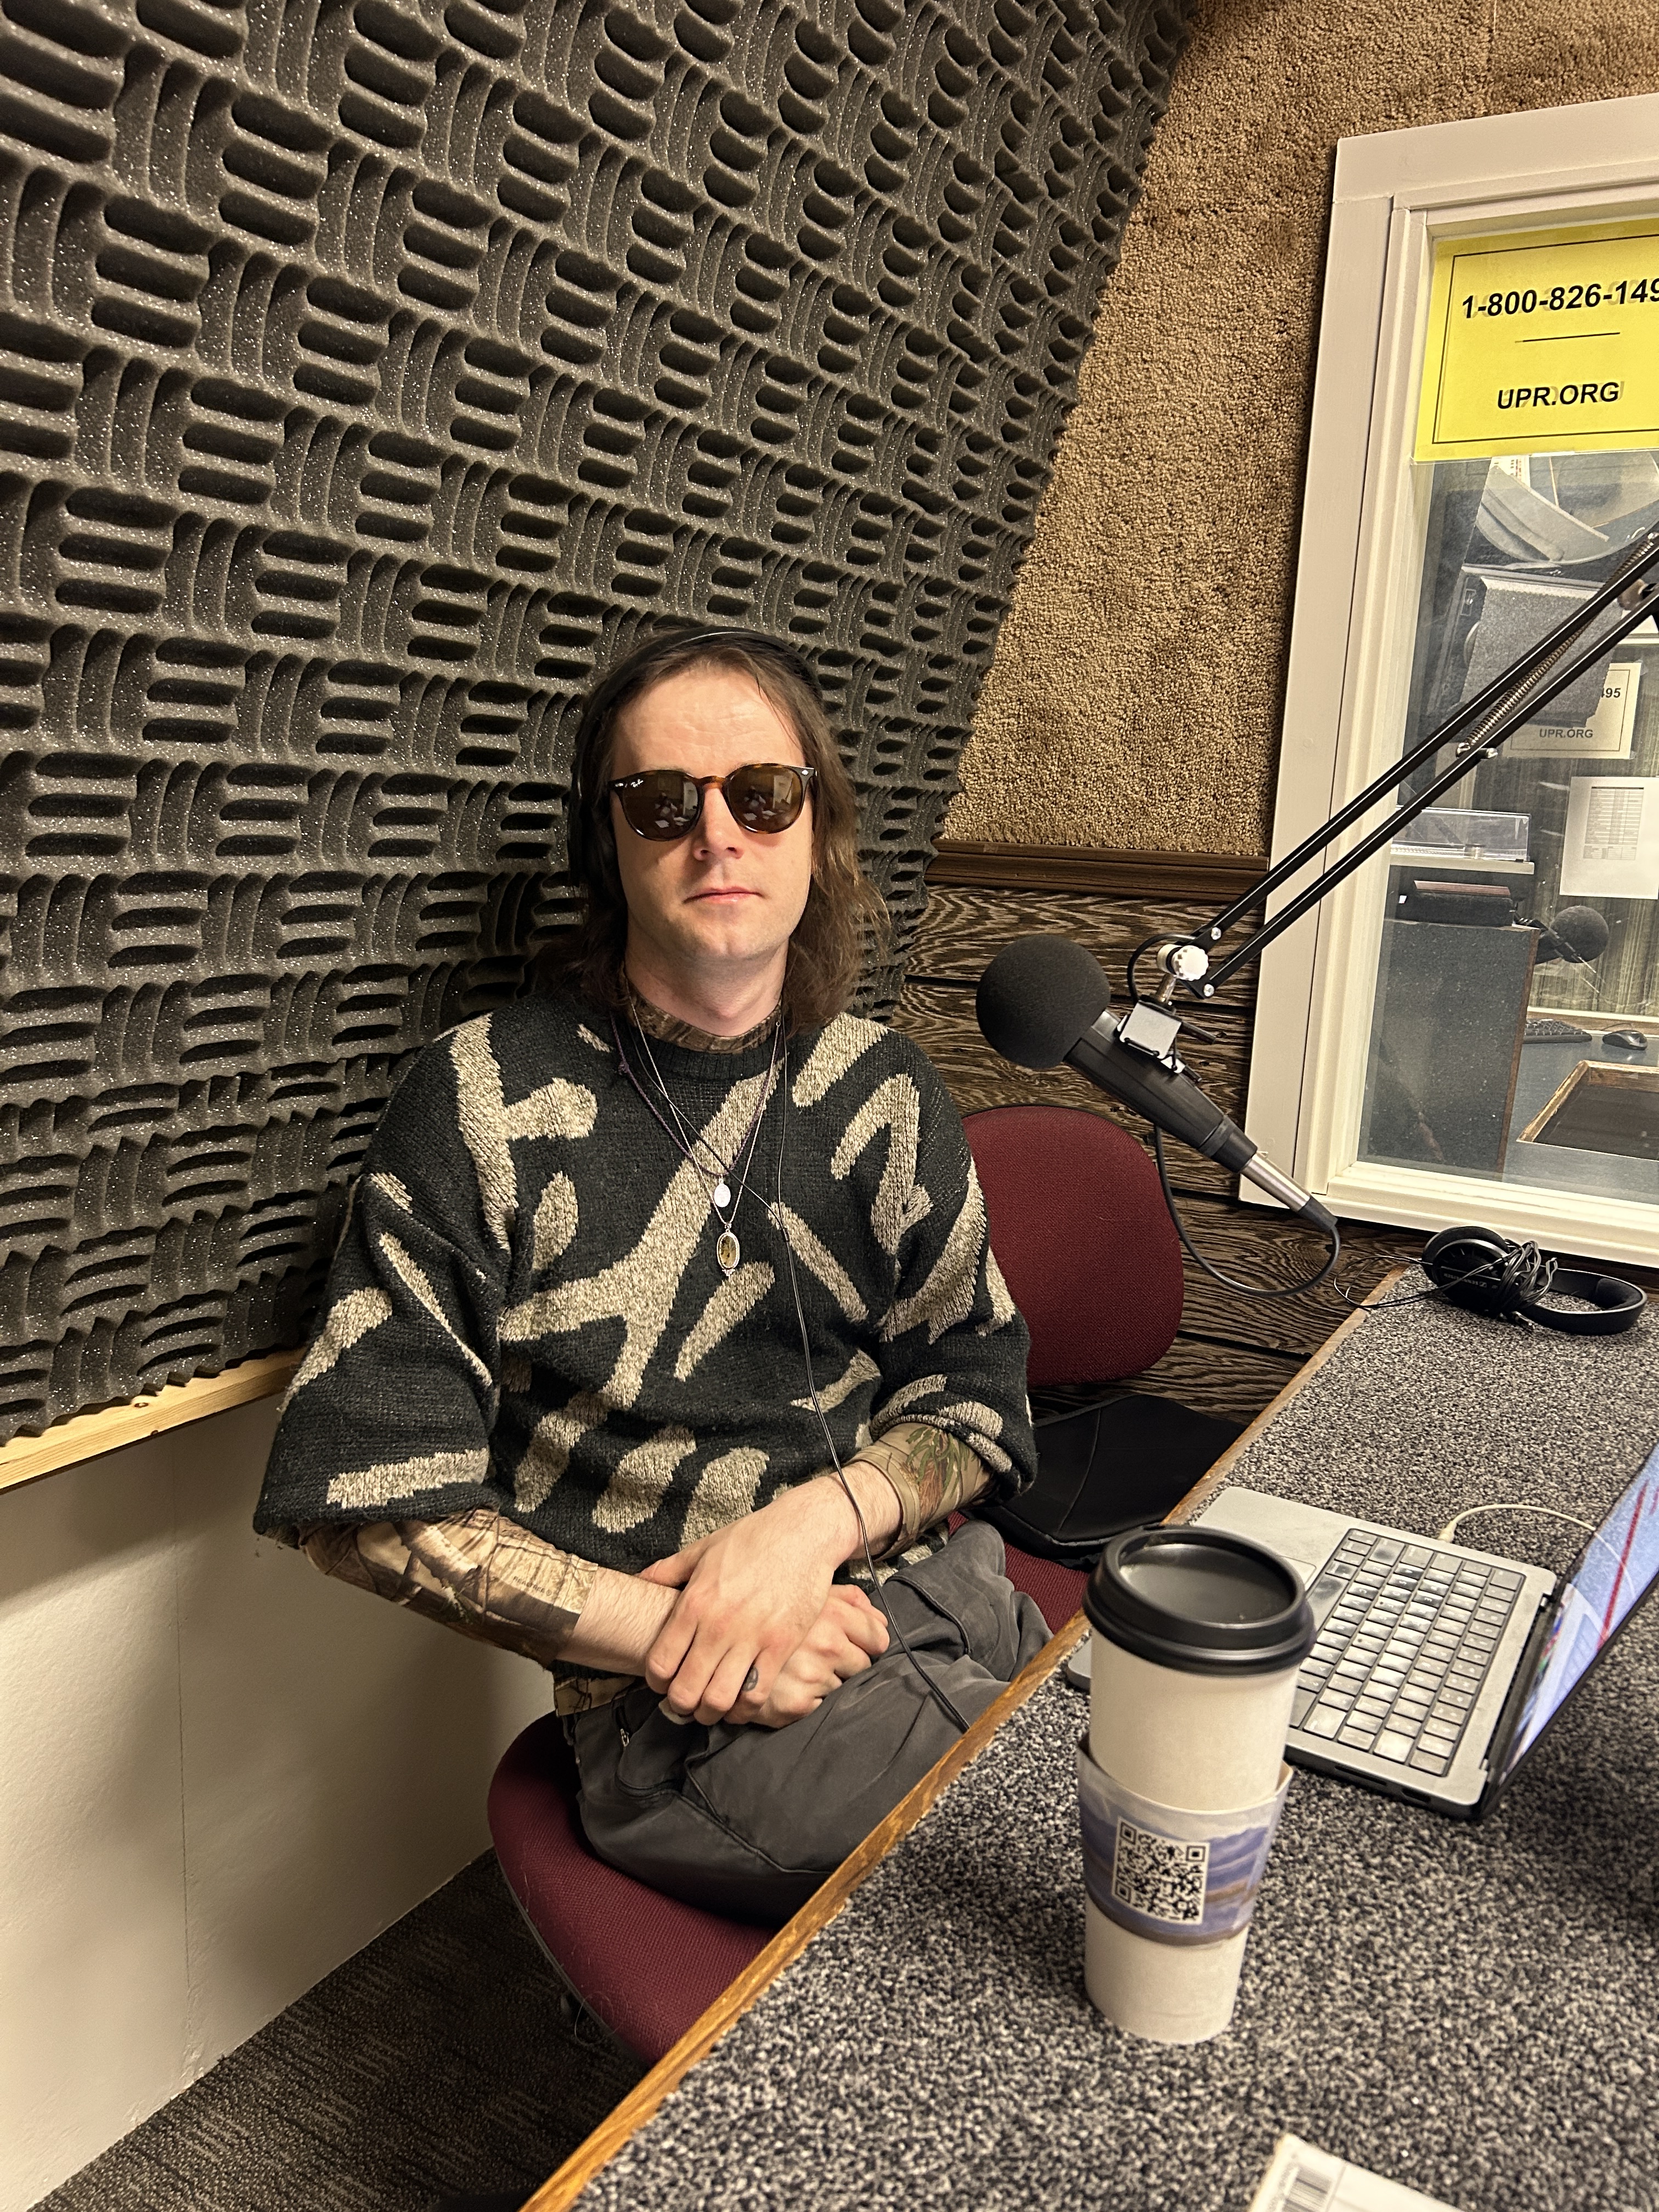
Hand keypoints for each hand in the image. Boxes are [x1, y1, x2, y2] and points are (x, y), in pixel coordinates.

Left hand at [639, 1470, 895, 1722]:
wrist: (804, 1532)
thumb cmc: (752, 1538)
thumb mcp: (702, 1549)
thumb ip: (666, 1571)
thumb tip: (636, 1581)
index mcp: (694, 1602)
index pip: (660, 1663)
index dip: (656, 1683)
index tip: (662, 1685)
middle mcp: (718, 1625)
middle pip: (686, 1690)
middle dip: (680, 1707)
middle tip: (685, 1705)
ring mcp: (752, 1637)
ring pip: (720, 1699)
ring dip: (711, 1713)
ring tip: (711, 1709)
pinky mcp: (782, 1646)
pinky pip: (758, 1694)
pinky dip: (746, 1710)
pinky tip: (742, 1705)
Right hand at [750, 1584, 888, 1727]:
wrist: (724, 1648)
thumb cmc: (771, 1615)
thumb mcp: (809, 1593)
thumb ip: (849, 1600)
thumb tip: (880, 1619)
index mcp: (832, 1613)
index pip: (878, 1638)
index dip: (868, 1643)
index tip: (854, 1644)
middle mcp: (826, 1643)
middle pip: (864, 1664)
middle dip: (847, 1663)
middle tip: (819, 1657)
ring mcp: (813, 1675)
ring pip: (843, 1686)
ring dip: (827, 1681)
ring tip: (799, 1669)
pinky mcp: (799, 1702)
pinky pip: (823, 1705)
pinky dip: (810, 1699)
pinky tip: (790, 1685)